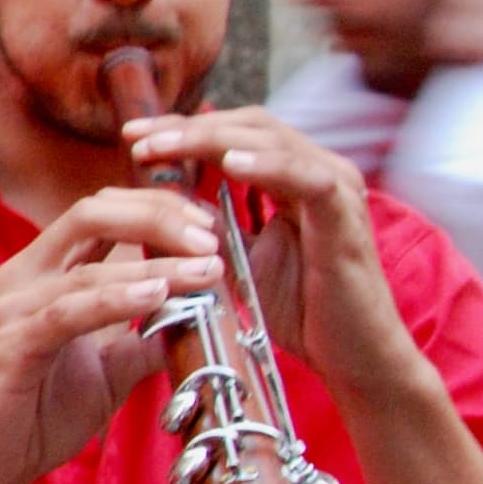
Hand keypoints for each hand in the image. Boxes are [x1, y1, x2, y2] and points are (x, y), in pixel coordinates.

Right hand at [0, 188, 219, 483]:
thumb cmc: (33, 416)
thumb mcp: (109, 371)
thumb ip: (146, 339)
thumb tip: (203, 322)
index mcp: (45, 273)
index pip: (104, 213)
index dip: (159, 209)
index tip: (211, 230)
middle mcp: (24, 277)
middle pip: (94, 213)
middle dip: (159, 215)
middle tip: (213, 238)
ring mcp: (13, 308)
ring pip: (90, 266)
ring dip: (157, 265)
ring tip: (206, 271)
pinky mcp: (10, 345)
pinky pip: (69, 314)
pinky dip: (116, 300)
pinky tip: (158, 296)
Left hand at [121, 104, 416, 398]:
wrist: (350, 357)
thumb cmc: (299, 310)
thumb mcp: (238, 259)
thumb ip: (208, 225)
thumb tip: (157, 199)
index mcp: (294, 176)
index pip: (235, 133)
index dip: (183, 129)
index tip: (132, 136)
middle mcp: (318, 171)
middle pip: (250, 125)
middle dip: (188, 127)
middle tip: (136, 135)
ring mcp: (337, 188)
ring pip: (272, 141)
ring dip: (212, 140)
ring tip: (164, 146)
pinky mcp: (346, 215)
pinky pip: (307, 179)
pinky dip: (268, 166)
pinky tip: (228, 164)